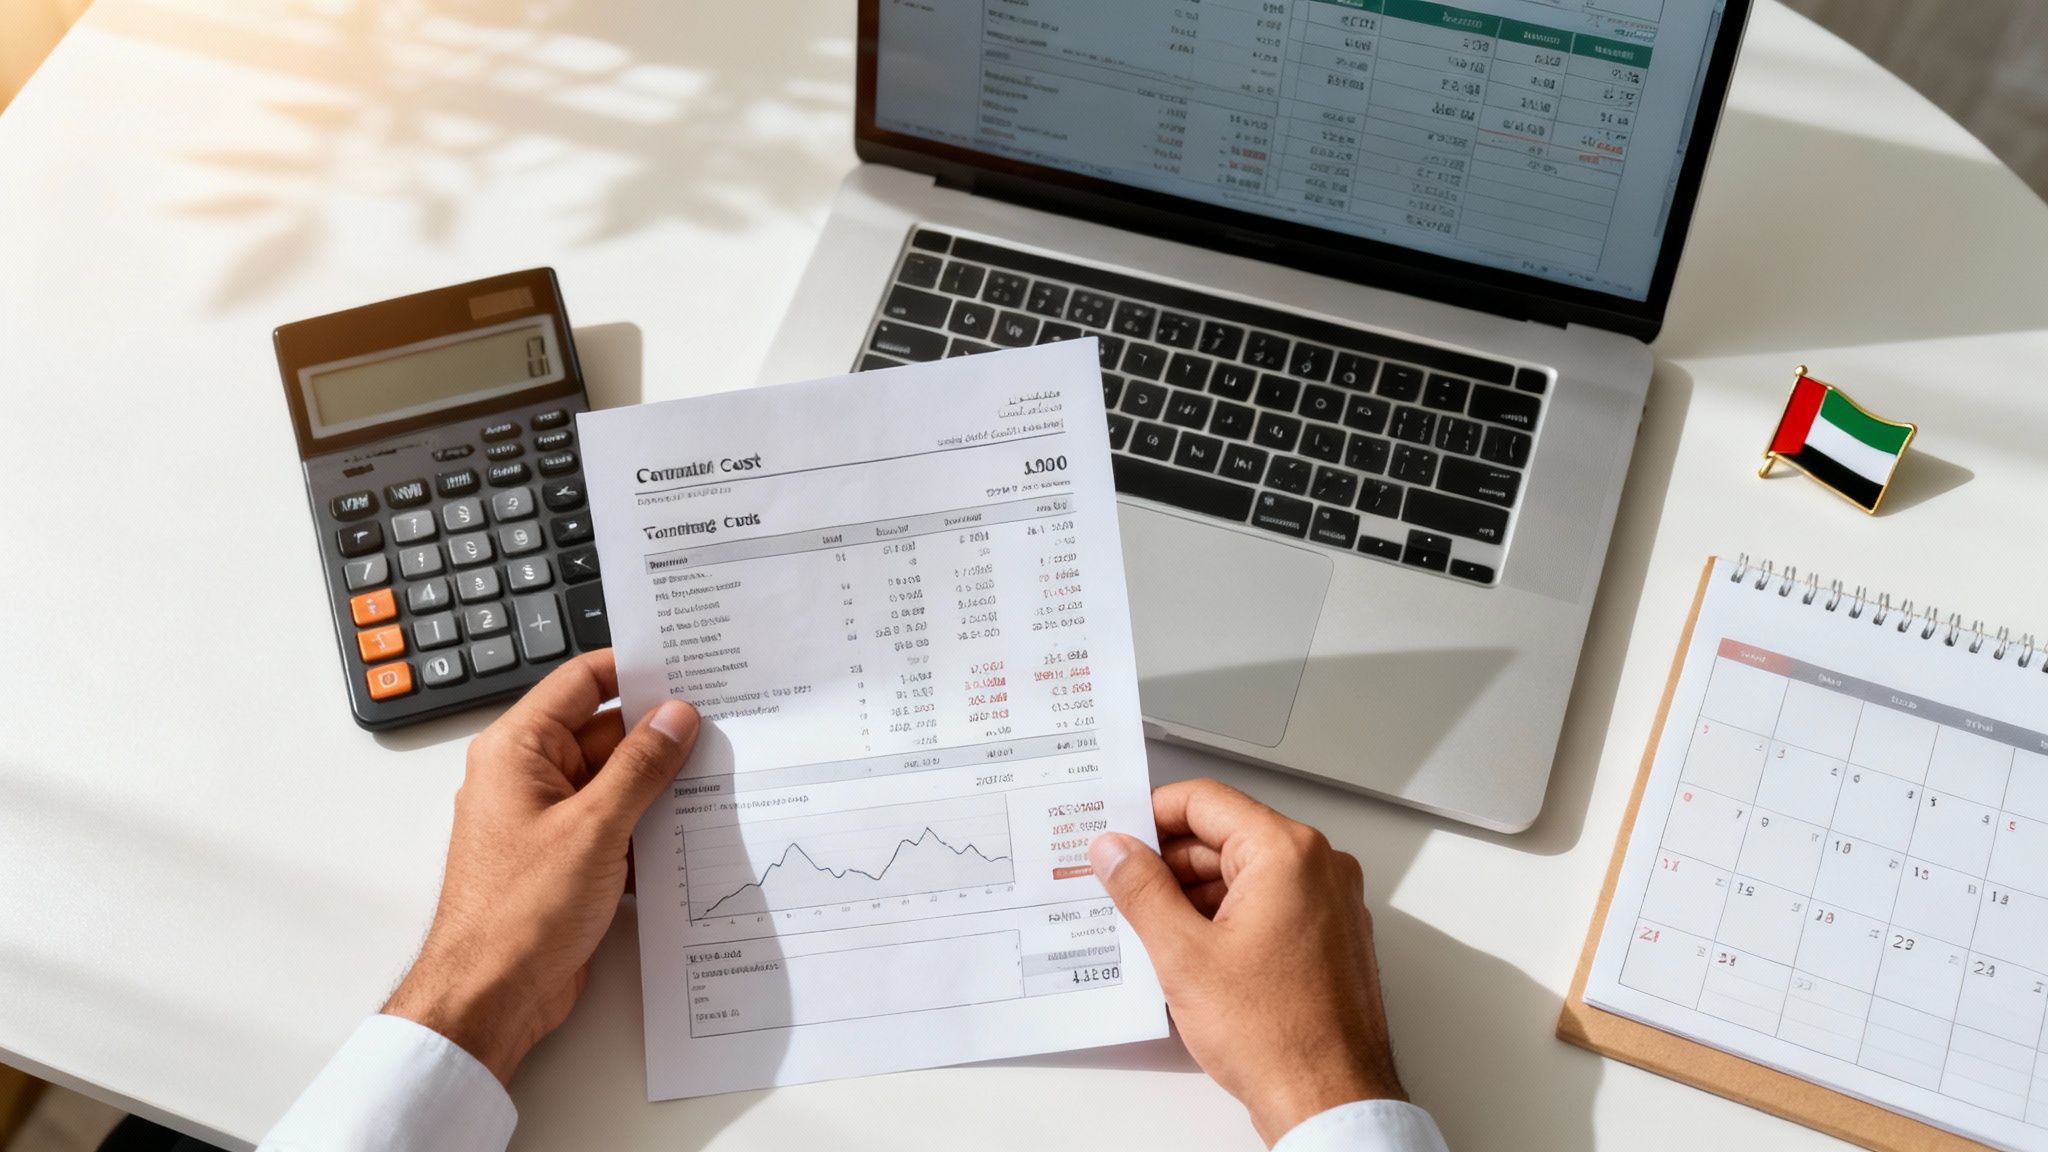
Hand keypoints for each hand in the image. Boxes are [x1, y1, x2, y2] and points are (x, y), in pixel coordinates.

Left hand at [382, 651, 699, 1083]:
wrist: (490, 996)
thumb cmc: (517, 913)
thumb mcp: (593, 828)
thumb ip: (640, 767)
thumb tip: (676, 717)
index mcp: (519, 751)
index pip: (581, 682)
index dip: (633, 668)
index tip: (686, 663)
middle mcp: (530, 777)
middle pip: (607, 733)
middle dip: (660, 735)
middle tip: (722, 726)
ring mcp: (549, 819)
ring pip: (617, 782)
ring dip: (660, 785)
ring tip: (718, 776)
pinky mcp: (568, 859)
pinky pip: (617, 824)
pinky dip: (650, 826)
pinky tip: (692, 831)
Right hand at [1088, 779, 1402, 1145]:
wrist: (1328, 1100)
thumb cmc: (1276, 1035)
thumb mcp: (1182, 954)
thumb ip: (1141, 889)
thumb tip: (1116, 851)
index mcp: (1287, 854)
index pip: (1206, 801)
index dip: (1152, 815)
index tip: (1120, 836)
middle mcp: (1320, 868)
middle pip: (1227, 836)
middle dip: (1170, 862)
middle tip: (1123, 886)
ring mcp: (1331, 904)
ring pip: (1247, 874)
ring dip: (1196, 893)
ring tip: (1152, 929)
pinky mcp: (1331, 937)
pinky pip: (1270, 905)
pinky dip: (1228, 917)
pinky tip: (1192, 951)